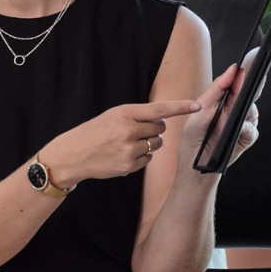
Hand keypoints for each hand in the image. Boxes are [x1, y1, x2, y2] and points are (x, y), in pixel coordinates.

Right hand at [40, 96, 203, 187]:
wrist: (72, 155)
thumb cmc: (93, 133)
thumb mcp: (112, 116)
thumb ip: (137, 116)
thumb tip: (163, 121)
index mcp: (125, 114)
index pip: (160, 109)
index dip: (181, 107)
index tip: (198, 105)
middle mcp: (129, 131)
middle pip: (162, 128)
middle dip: (155, 129)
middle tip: (138, 130)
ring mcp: (129, 150)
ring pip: (157, 144)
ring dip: (149, 143)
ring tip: (128, 144)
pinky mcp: (129, 166)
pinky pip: (148, 159)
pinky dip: (141, 157)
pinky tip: (124, 155)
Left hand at [177, 64, 261, 172]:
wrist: (195, 167)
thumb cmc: (192, 140)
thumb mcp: (200, 110)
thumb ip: (216, 90)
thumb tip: (232, 72)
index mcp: (220, 102)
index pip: (235, 83)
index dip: (244, 72)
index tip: (250, 60)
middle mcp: (232, 111)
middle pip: (247, 95)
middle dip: (250, 88)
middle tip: (249, 81)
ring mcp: (240, 124)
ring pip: (252, 111)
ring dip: (245, 112)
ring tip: (232, 117)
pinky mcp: (245, 138)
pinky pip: (252, 130)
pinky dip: (246, 129)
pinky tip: (237, 130)